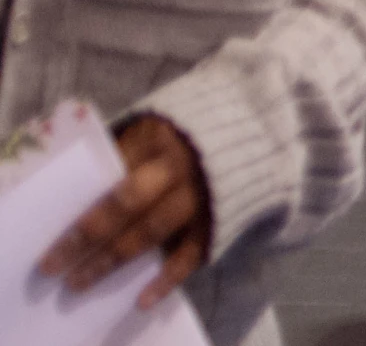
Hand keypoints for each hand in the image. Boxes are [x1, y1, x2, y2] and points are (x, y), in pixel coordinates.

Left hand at [42, 114, 211, 307]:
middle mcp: (181, 168)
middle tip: (53, 270)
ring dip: (114, 260)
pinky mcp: (219, 219)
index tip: (49, 242)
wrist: (253, 134)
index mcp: (159, 141)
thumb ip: (123, 154)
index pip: (114, 182)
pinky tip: (142, 301)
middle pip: (128, 207)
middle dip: (87, 240)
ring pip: (153, 232)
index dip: (82, 213)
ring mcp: (202, 195)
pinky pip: (192, 252)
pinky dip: (168, 278)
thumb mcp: (153, 129)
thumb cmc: (186, 135)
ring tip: (79, 283)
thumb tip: (78, 193)